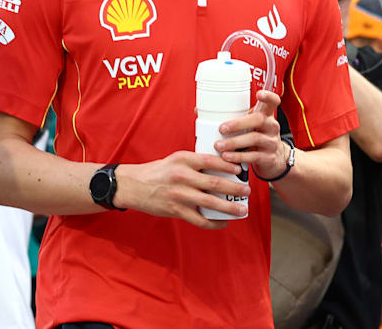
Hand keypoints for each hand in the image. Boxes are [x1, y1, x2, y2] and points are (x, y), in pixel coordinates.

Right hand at [113, 151, 249, 227]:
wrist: (134, 186)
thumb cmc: (157, 172)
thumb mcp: (175, 160)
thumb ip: (194, 163)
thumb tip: (220, 169)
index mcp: (184, 160)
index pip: (211, 161)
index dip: (229, 165)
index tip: (240, 169)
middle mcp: (183, 176)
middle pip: (216, 183)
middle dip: (235, 188)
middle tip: (247, 191)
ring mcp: (180, 195)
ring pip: (211, 203)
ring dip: (230, 208)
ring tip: (242, 210)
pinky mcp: (177, 210)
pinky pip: (200, 219)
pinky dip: (214, 223)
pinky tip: (223, 222)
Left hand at [216, 90, 286, 178]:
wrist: (273, 160)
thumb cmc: (256, 137)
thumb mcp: (249, 125)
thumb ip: (231, 116)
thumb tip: (198, 110)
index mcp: (266, 115)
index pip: (273, 101)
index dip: (268, 96)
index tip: (259, 93)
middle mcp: (271, 126)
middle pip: (258, 119)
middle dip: (238, 123)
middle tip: (222, 128)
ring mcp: (271, 142)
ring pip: (254, 139)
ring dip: (234, 142)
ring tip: (219, 146)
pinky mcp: (269, 157)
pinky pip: (253, 156)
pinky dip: (238, 157)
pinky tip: (227, 157)